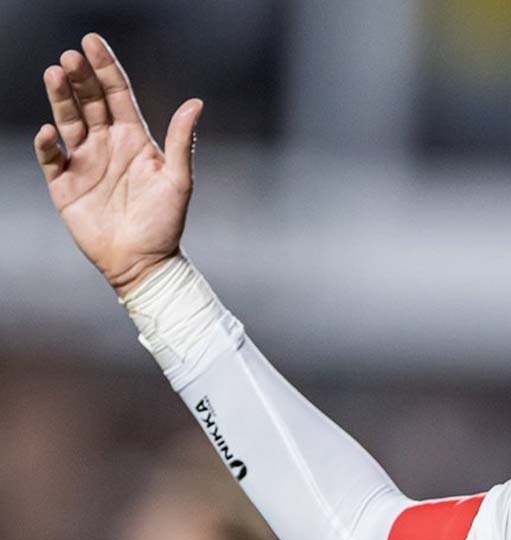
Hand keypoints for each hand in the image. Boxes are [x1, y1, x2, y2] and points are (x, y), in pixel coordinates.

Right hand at [34, 33, 202, 296]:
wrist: (145, 262)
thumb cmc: (166, 222)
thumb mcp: (178, 179)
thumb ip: (182, 141)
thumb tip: (196, 103)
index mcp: (135, 139)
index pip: (116, 95)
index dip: (105, 68)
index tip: (92, 41)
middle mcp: (107, 144)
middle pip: (89, 102)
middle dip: (79, 78)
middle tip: (70, 57)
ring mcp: (85, 162)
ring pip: (68, 121)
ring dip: (60, 98)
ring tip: (53, 74)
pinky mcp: (65, 184)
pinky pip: (53, 157)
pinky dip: (49, 144)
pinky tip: (50, 132)